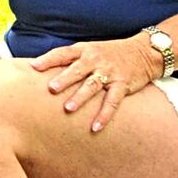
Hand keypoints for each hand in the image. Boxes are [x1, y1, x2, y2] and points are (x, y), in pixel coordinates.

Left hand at [33, 37, 157, 132]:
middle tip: (51, 89)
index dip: (48, 59)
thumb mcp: (89, 50)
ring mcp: (110, 72)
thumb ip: (69, 59)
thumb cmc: (108, 53)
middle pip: (77, 70)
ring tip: (68, 109)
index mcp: (84, 50)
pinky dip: (104, 115)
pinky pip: (112, 101)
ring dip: (80, 97)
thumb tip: (39, 70)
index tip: (33, 67)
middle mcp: (95, 60)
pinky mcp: (123, 84)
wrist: (144, 52)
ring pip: (93, 85)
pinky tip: (95, 127)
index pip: (63, 53)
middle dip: (64, 79)